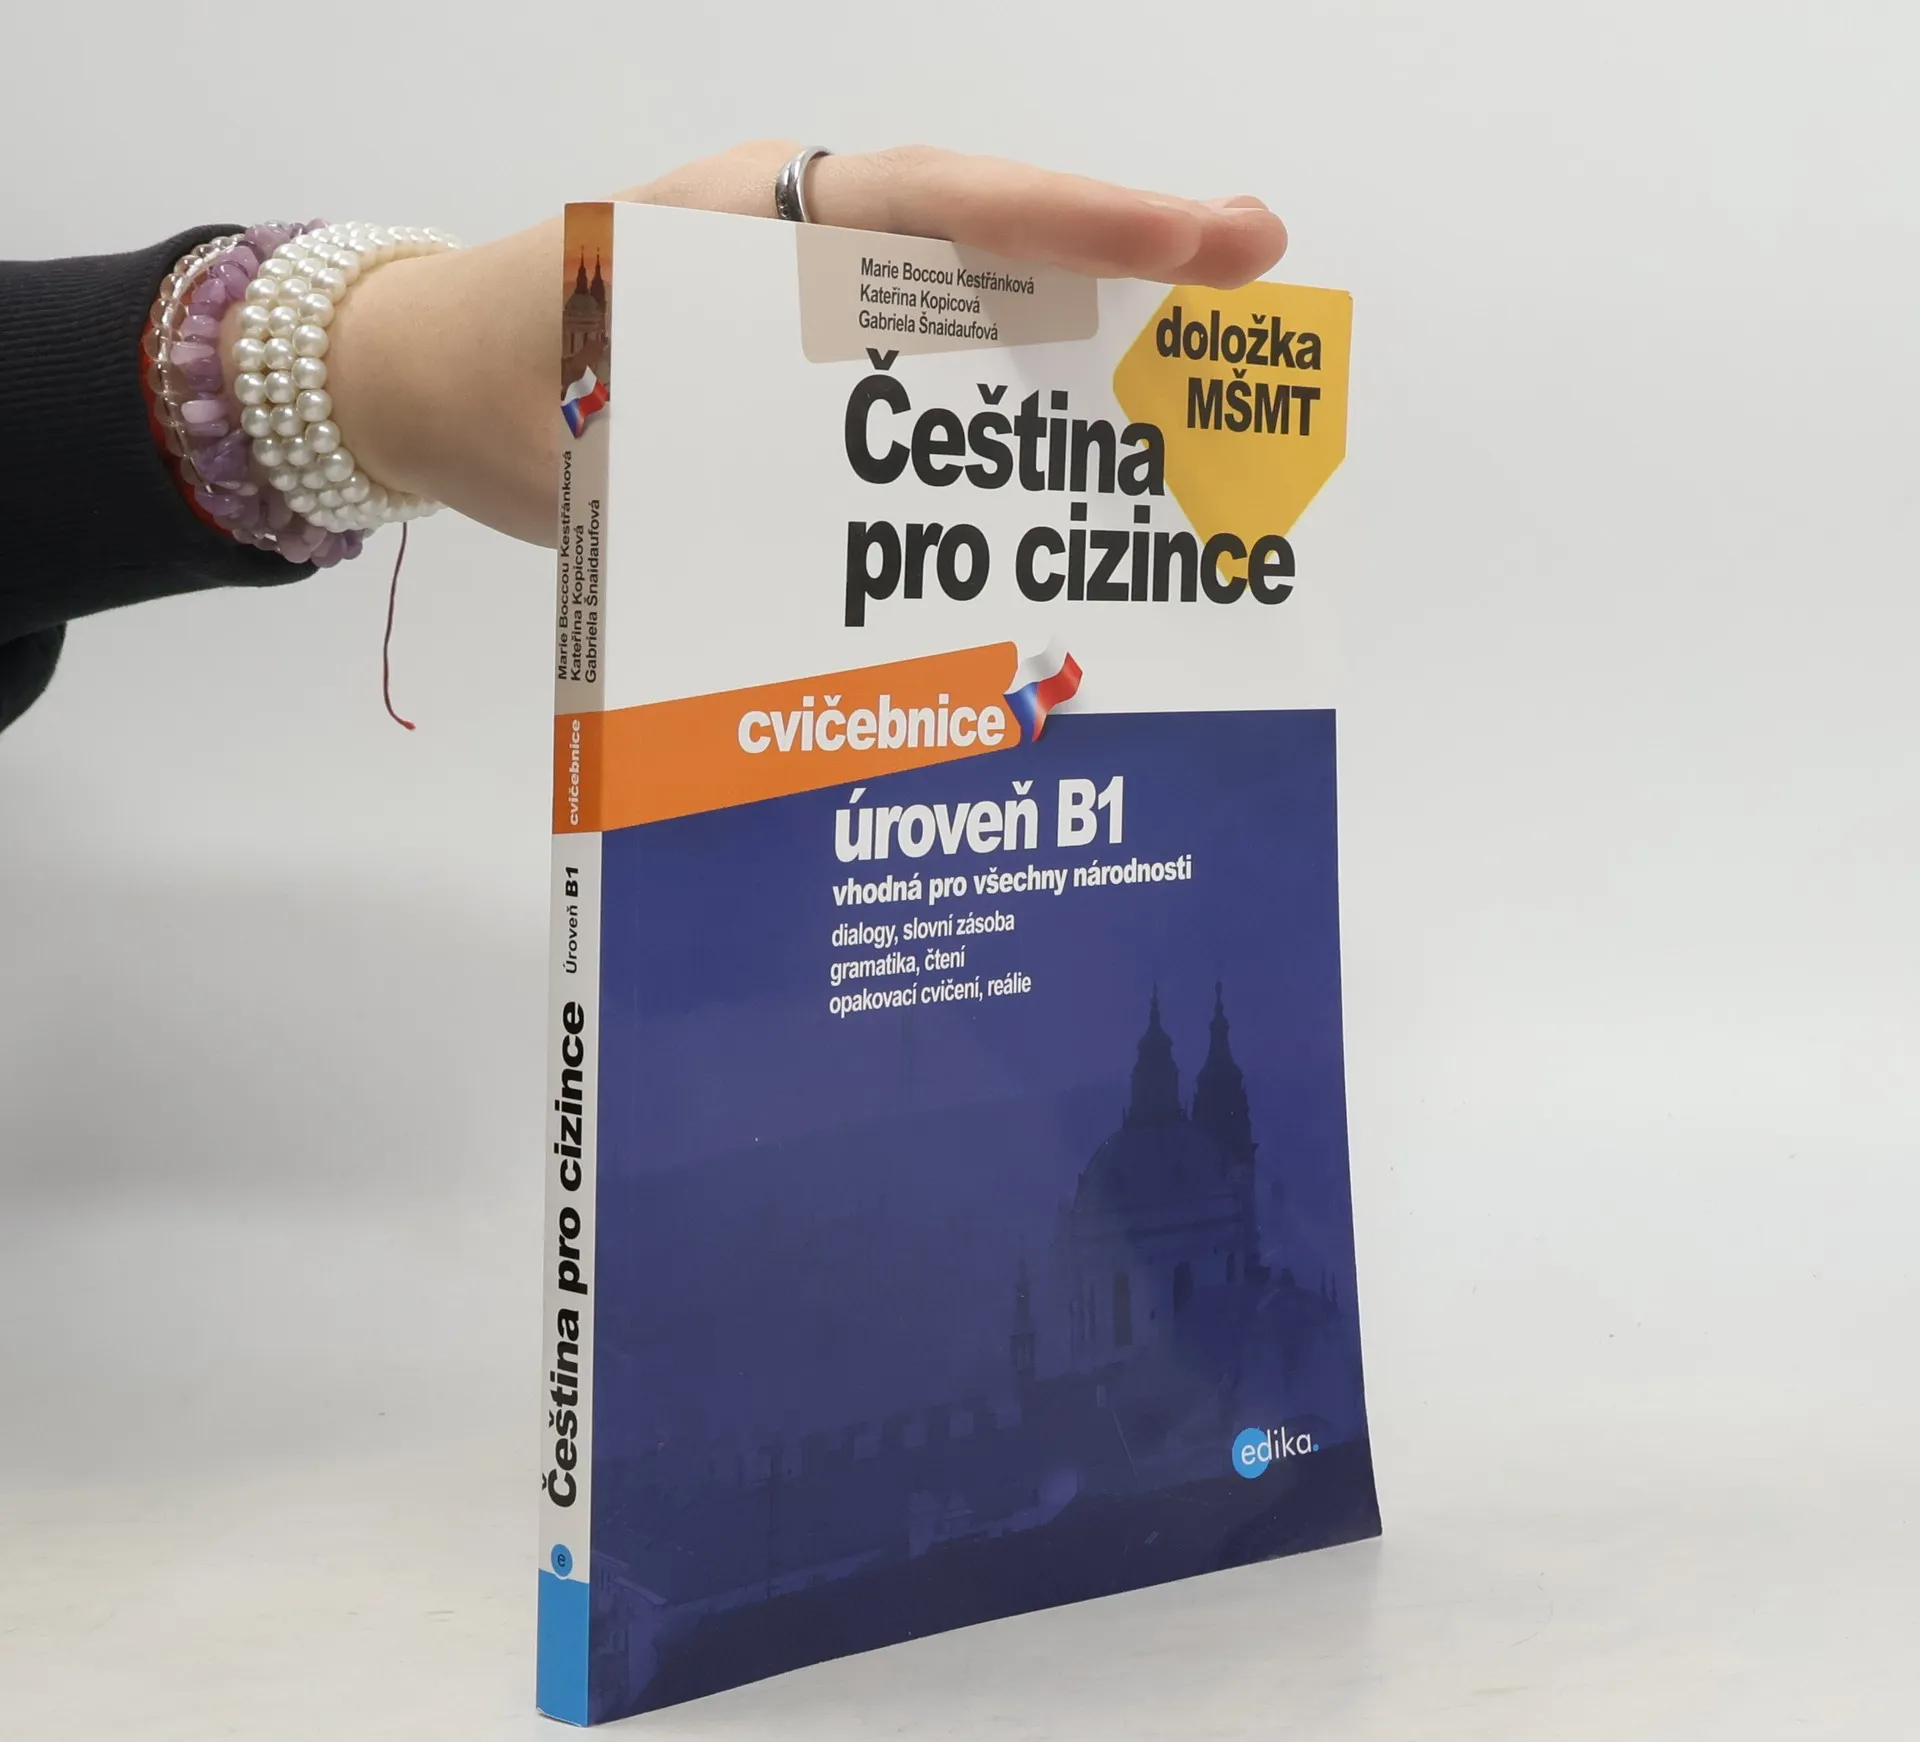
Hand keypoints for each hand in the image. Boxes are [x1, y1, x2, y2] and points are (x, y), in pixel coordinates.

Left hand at [307, 144, 1289, 546]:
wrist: (422, 378)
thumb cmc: (491, 382)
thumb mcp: (575, 413)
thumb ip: (691, 449)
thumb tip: (832, 554)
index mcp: (749, 220)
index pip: (931, 207)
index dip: (1066, 229)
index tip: (1193, 244)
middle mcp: (802, 244)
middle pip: (985, 239)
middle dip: (1120, 260)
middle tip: (1261, 273)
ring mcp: (814, 301)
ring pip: (971, 306)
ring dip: (1081, 339)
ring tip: (1203, 378)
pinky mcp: (810, 364)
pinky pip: (924, 373)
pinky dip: (1001, 405)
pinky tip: (1072, 453)